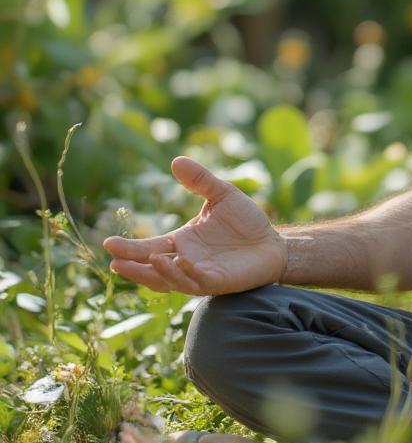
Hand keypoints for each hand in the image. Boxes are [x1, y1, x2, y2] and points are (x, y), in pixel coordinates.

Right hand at [102, 157, 286, 295]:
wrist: (272, 242)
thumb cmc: (245, 221)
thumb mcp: (222, 195)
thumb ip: (200, 180)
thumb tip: (176, 160)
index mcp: (180, 242)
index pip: (148, 247)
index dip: (129, 248)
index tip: (108, 243)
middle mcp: (184, 261)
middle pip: (152, 267)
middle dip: (133, 265)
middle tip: (114, 260)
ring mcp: (199, 274)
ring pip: (170, 280)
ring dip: (157, 273)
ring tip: (147, 260)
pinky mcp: (217, 283)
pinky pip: (197, 282)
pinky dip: (186, 274)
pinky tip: (180, 261)